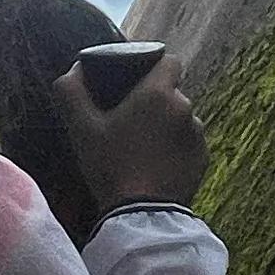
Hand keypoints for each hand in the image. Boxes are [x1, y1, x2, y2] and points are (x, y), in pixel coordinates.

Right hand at [55, 54, 208, 218]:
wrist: (140, 214)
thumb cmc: (109, 166)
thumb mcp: (81, 128)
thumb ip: (71, 91)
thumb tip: (75, 69)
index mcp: (158, 93)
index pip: (169, 60)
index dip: (153, 65)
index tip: (136, 81)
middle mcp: (185, 108)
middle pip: (172, 92)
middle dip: (154, 101)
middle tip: (129, 121)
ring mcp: (197, 135)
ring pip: (181, 118)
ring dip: (166, 125)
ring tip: (142, 147)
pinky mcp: (203, 158)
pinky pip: (189, 143)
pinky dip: (175, 148)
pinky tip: (155, 164)